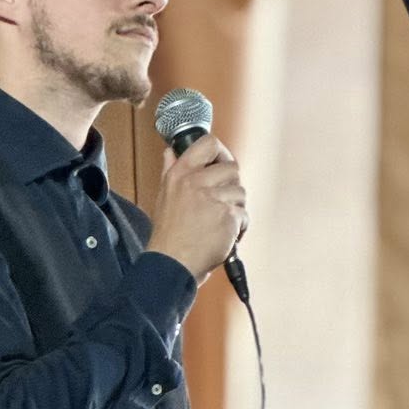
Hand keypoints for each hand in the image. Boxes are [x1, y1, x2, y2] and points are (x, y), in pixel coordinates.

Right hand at [150, 135, 248, 283]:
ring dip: (236, 209)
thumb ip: (170, 171)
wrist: (172, 264)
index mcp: (180, 174)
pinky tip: (225, 236)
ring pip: (241, 193)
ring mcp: (213, 199)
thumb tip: (171, 152)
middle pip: (232, 168)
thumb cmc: (168, 236)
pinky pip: (244, 215)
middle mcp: (196, 182)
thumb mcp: (163, 196)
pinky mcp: (227, 216)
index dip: (221, 152)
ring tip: (220, 224)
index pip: (208, 143)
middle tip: (222, 203)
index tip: (222, 164)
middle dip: (231, 186)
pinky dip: (239, 228)